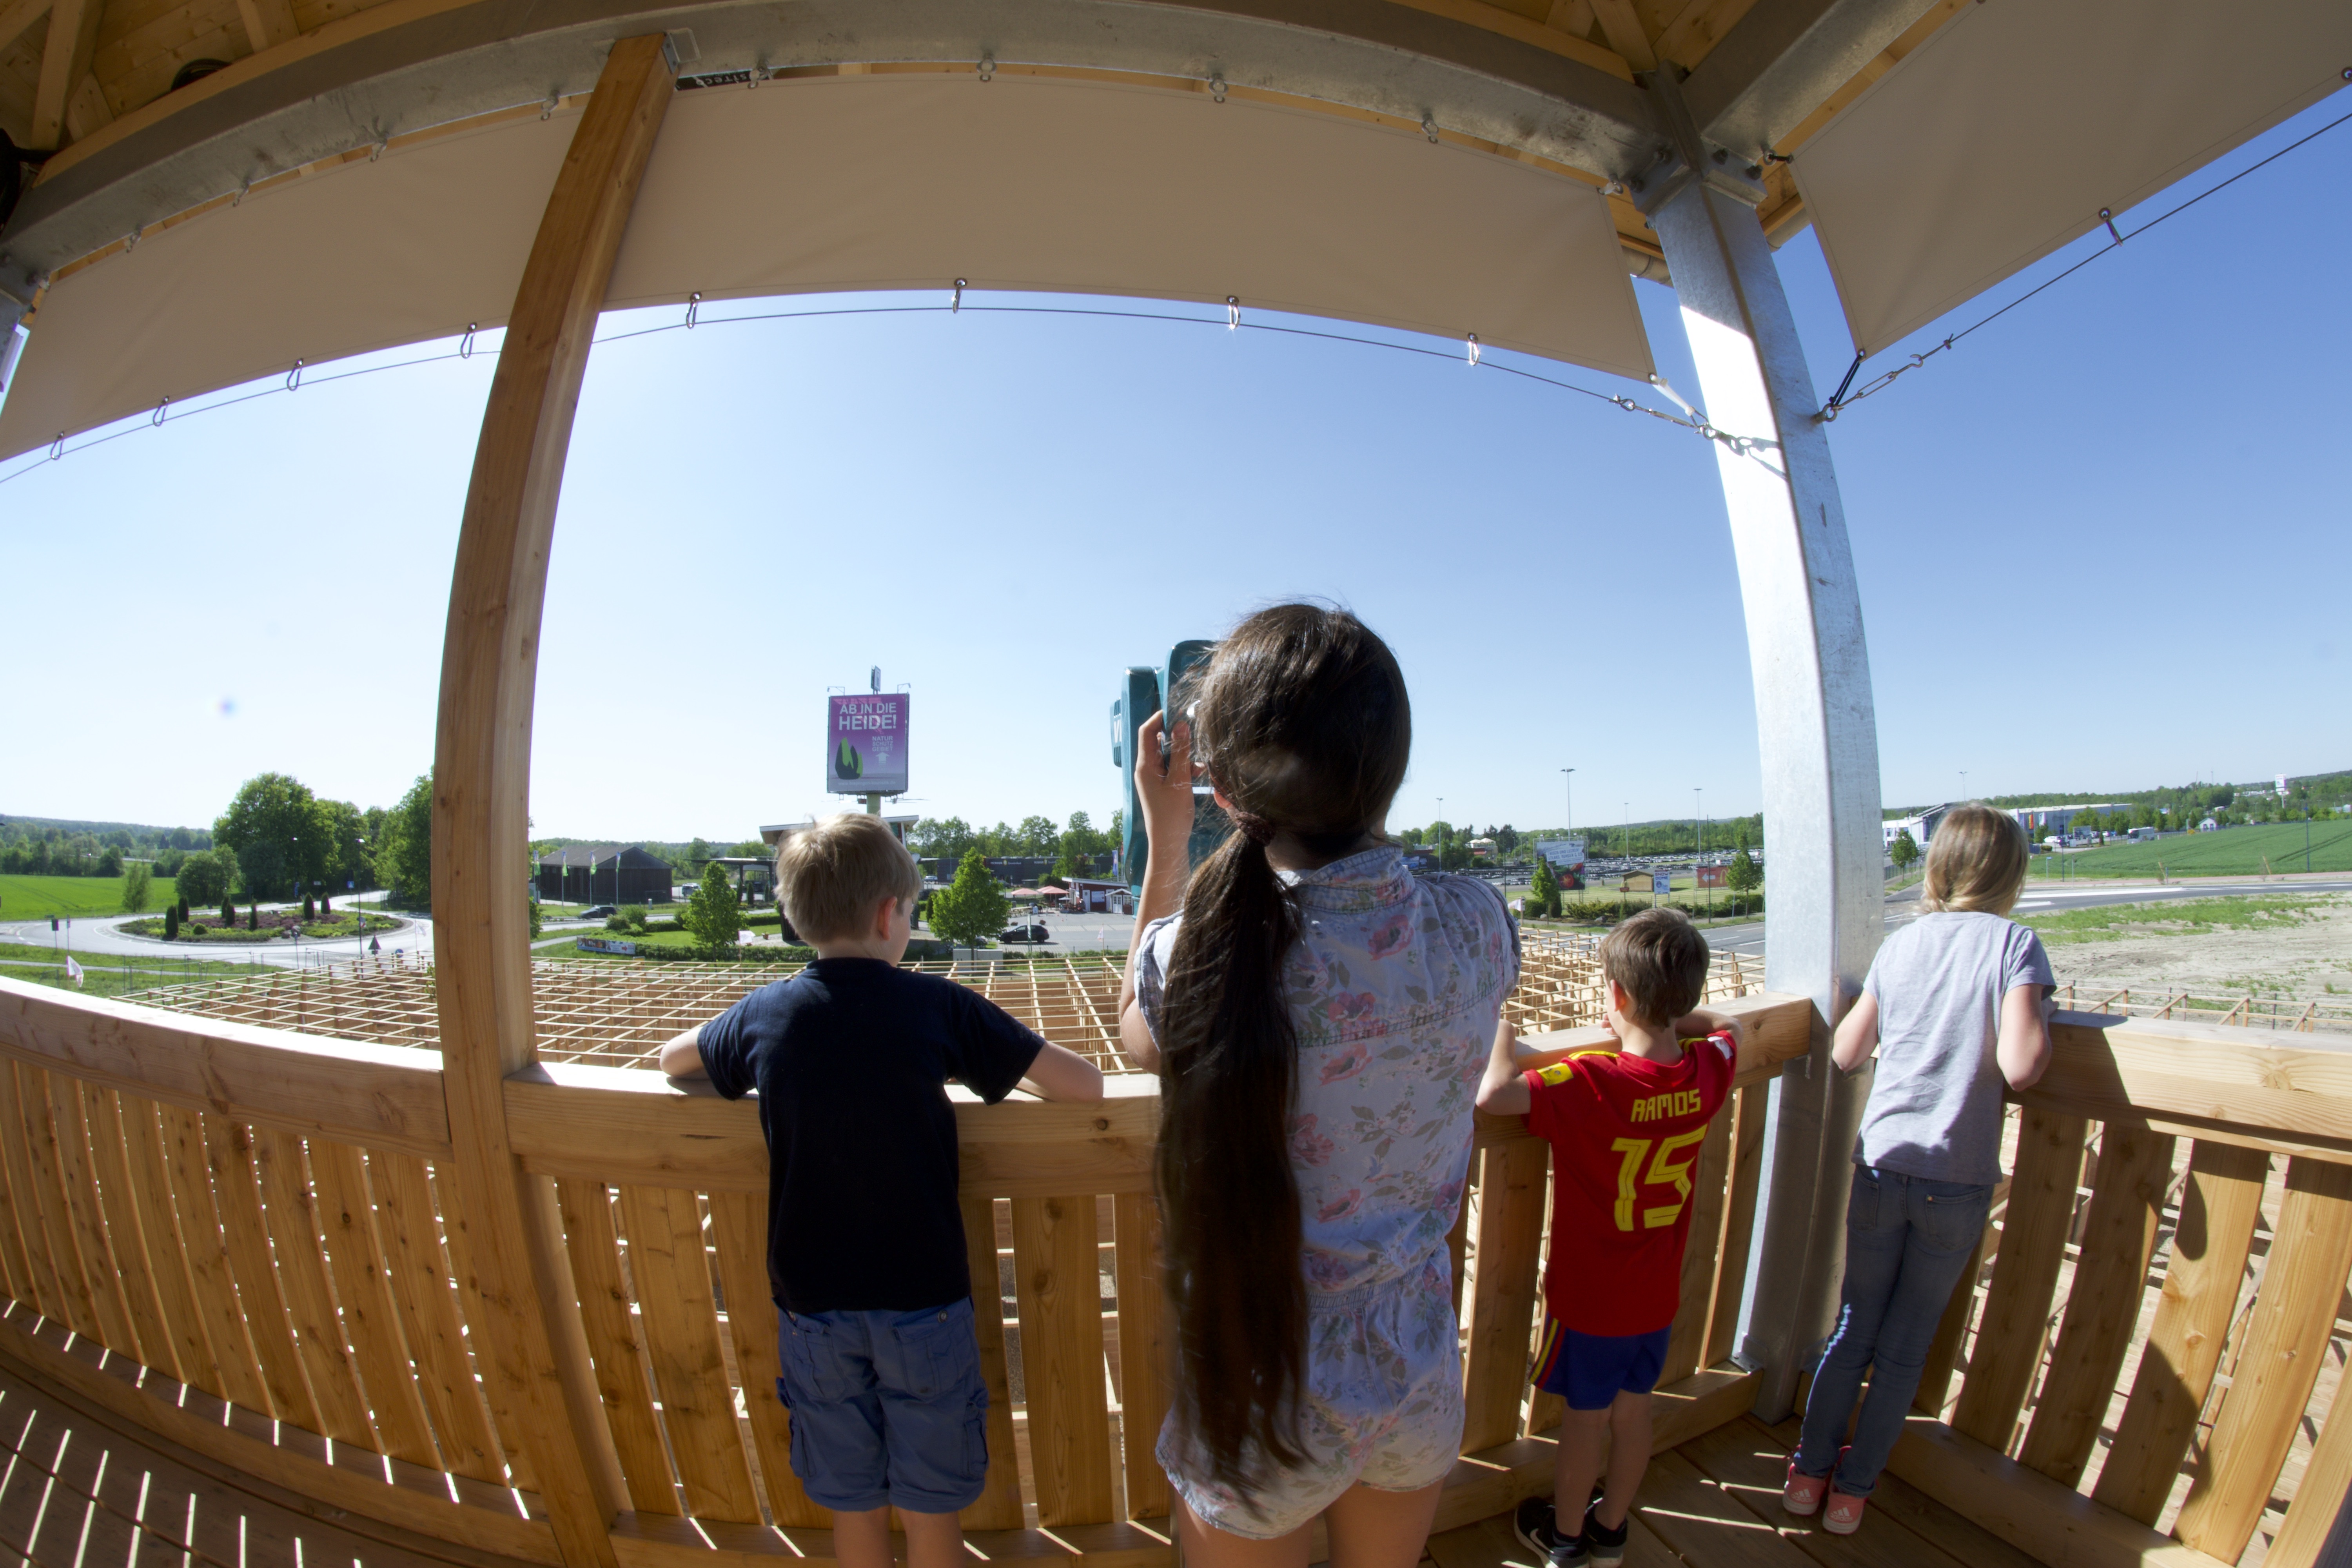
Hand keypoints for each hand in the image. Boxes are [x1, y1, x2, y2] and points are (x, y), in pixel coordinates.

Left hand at [1133, 711, 1195, 844]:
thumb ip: (1180, 752)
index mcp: (1145, 765)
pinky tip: (1199, 773)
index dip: (1160, 717)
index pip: (1147, 731)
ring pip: (1169, 755)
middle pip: (1158, 741)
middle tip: (1194, 731)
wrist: (1168, 843)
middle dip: (1177, 736)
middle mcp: (1146, 769)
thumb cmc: (1172, 814)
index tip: (1178, 709)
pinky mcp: (1162, 786)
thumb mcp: (1180, 780)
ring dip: (1184, 754)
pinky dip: (1185, 767)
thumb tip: (1180, 724)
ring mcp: (1154, 778)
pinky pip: (1173, 768)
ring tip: (1199, 763)